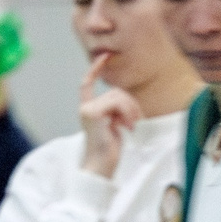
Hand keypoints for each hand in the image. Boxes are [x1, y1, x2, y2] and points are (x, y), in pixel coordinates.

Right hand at [77, 52, 141, 178]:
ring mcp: (87, 110)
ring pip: (118, 96)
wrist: (101, 166)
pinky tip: (127, 127)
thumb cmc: (109, 150)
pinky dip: (127, 112)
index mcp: (89, 109)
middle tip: (134, 122)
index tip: (105, 56)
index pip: (88, 83)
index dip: (95, 69)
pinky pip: (116, 102)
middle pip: (115, 91)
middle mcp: (85, 107)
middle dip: (131, 105)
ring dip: (130, 110)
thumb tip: (128, 103)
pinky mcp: (92, 113)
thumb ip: (117, 111)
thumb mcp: (115, 125)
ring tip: (131, 126)